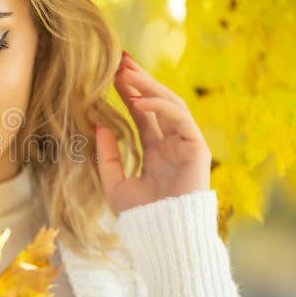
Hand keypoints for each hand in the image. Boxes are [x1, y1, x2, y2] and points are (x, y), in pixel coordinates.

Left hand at [95, 50, 210, 215]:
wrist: (163, 238)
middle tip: (120, 59)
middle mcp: (172, 143)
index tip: (112, 70)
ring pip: (171, 104)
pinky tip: (139, 101)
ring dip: (149, 86)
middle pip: (157, 102)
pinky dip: (160, 107)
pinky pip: (181, 119)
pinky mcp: (198, 148)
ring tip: (126, 72)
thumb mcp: (114, 184)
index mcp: (155, 150)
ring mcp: (186, 144)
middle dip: (140, 79)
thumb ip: (107, 155)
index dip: (128, 91)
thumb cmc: (141, 217)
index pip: (142, 112)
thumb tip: (97, 124)